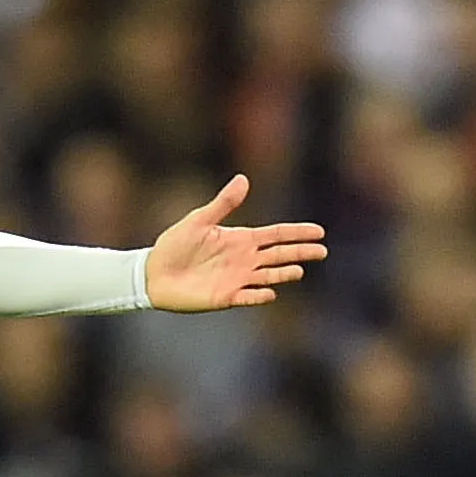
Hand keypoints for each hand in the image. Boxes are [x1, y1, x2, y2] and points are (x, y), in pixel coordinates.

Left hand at [143, 175, 325, 311]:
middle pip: (279, 255)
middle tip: (322, 251)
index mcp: (241, 239)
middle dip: (300, 252)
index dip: (297, 233)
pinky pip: (247, 296)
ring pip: (268, 276)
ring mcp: (237, 278)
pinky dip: (259, 295)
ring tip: (298, 270)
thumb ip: (223, 203)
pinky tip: (270, 292)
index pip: (276, 235)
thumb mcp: (199, 220)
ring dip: (283, 274)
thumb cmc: (174, 245)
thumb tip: (243, 179)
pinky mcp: (226, 297)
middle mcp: (244, 259)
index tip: (319, 232)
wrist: (153, 274)